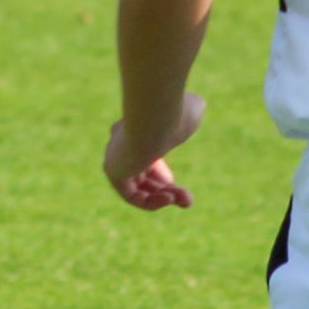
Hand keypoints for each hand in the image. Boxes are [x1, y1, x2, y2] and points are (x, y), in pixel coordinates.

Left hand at [102, 94, 205, 209]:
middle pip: (141, 175)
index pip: (140, 154)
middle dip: (166, 190)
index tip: (171, 181)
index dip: (158, 173)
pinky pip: (130, 195)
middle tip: (186, 199)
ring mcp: (115, 158)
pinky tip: (168, 198)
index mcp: (133, 128)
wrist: (156, 117)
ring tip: (185, 201)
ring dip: (163, 198)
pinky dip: (150, 201)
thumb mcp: (191, 109)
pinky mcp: (113, 172)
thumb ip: (191, 111)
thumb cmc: (175, 114)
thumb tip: (195, 107)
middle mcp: (119, 144)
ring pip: (138, 187)